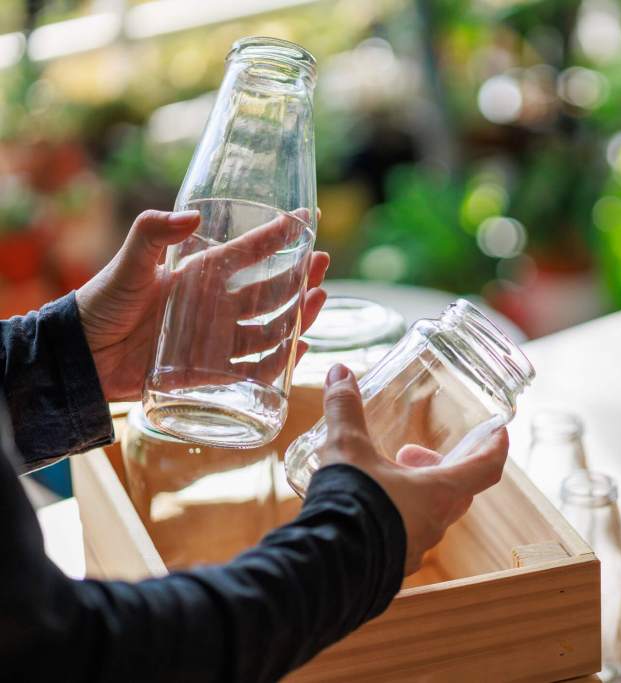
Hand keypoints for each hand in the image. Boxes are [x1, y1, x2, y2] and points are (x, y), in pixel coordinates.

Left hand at [77, 209, 329, 400]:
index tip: (309, 219)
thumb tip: (192, 215)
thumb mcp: (127, 265)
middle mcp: (215, 305)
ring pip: (269, 328)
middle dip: (300, 276)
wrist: (81, 358)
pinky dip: (279, 362)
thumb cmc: (101, 305)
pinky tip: (298, 350)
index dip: (280, 235)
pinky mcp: (210, 372)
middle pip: (270, 291)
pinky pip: (253, 369)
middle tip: (323, 263)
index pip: (250, 251)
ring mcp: (215, 339)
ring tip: (318, 301)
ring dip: (298, 316)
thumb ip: (151, 234)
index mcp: (201, 275)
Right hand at [318, 363, 508, 574]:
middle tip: (410, 452)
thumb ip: (345, 409)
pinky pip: (408, 535)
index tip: (499, 431)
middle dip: (441, 466)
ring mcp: (416, 548)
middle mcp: (435, 523)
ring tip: (384, 475)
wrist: (324, 563)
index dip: (497, 446)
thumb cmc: (348, 503)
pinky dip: (399, 516)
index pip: (488, 467)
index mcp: (439, 492)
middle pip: (459, 490)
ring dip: (419, 491)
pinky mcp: (394, 565)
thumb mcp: (347, 448)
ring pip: (433, 514)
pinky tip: (369, 508)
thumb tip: (341, 373)